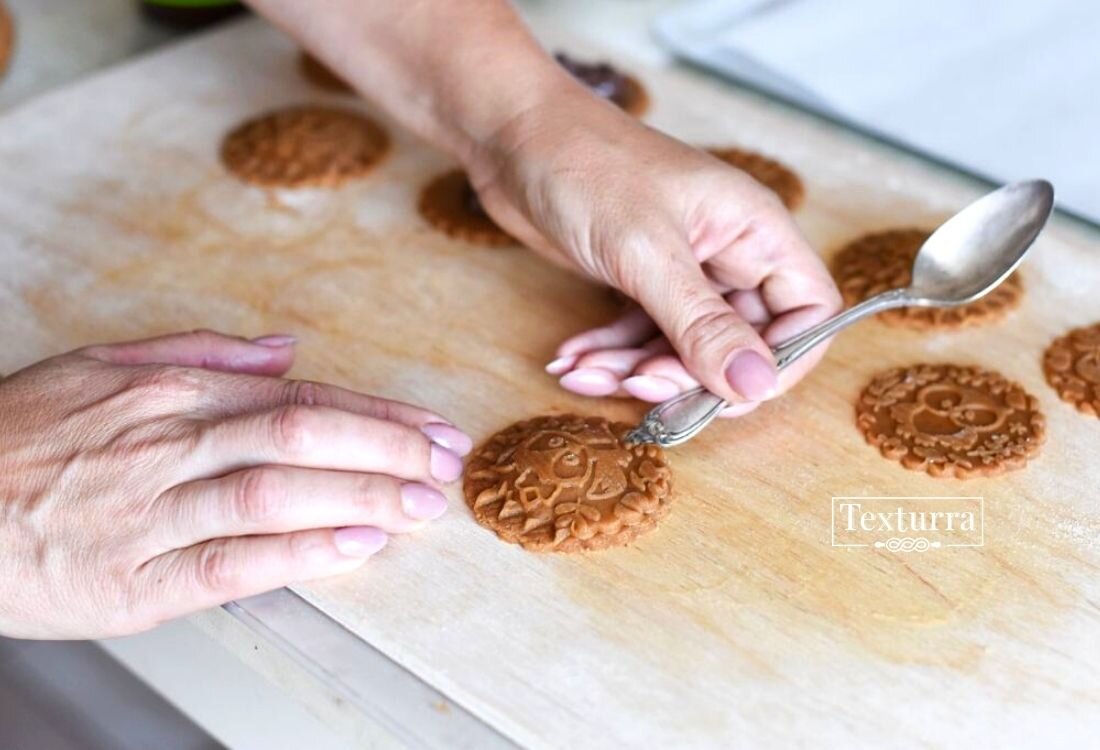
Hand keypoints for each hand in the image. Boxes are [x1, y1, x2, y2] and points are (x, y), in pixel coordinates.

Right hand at [0, 330, 470, 638]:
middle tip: (446, 465)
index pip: (300, 398)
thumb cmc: (18, 439)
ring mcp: (155, 512)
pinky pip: (235, 560)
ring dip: (364, 495)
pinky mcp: (137, 580)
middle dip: (388, 448)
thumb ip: (199, 353)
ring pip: (279, 490)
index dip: (377, 414)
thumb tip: (286, 348)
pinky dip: (302, 550)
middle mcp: (171, 443)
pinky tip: (356, 545)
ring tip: (424, 504)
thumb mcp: (100, 365)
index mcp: (172, 393)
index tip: (432, 427)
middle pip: (303, 434)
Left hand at [467, 91, 841, 415]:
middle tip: (638, 387)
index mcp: (754, 231)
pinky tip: (572, 360)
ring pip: (683, 347)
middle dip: (688, 375)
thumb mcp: (647, 252)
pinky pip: (641, 335)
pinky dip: (609, 354)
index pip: (809, 311)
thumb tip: (756, 387)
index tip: (730, 394)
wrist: (511, 135)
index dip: (782, 361)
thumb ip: (702, 325)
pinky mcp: (640, 280)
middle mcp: (729, 252)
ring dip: (635, 370)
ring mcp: (683, 268)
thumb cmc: (586, 167)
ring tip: (583, 372)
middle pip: (740, 342)